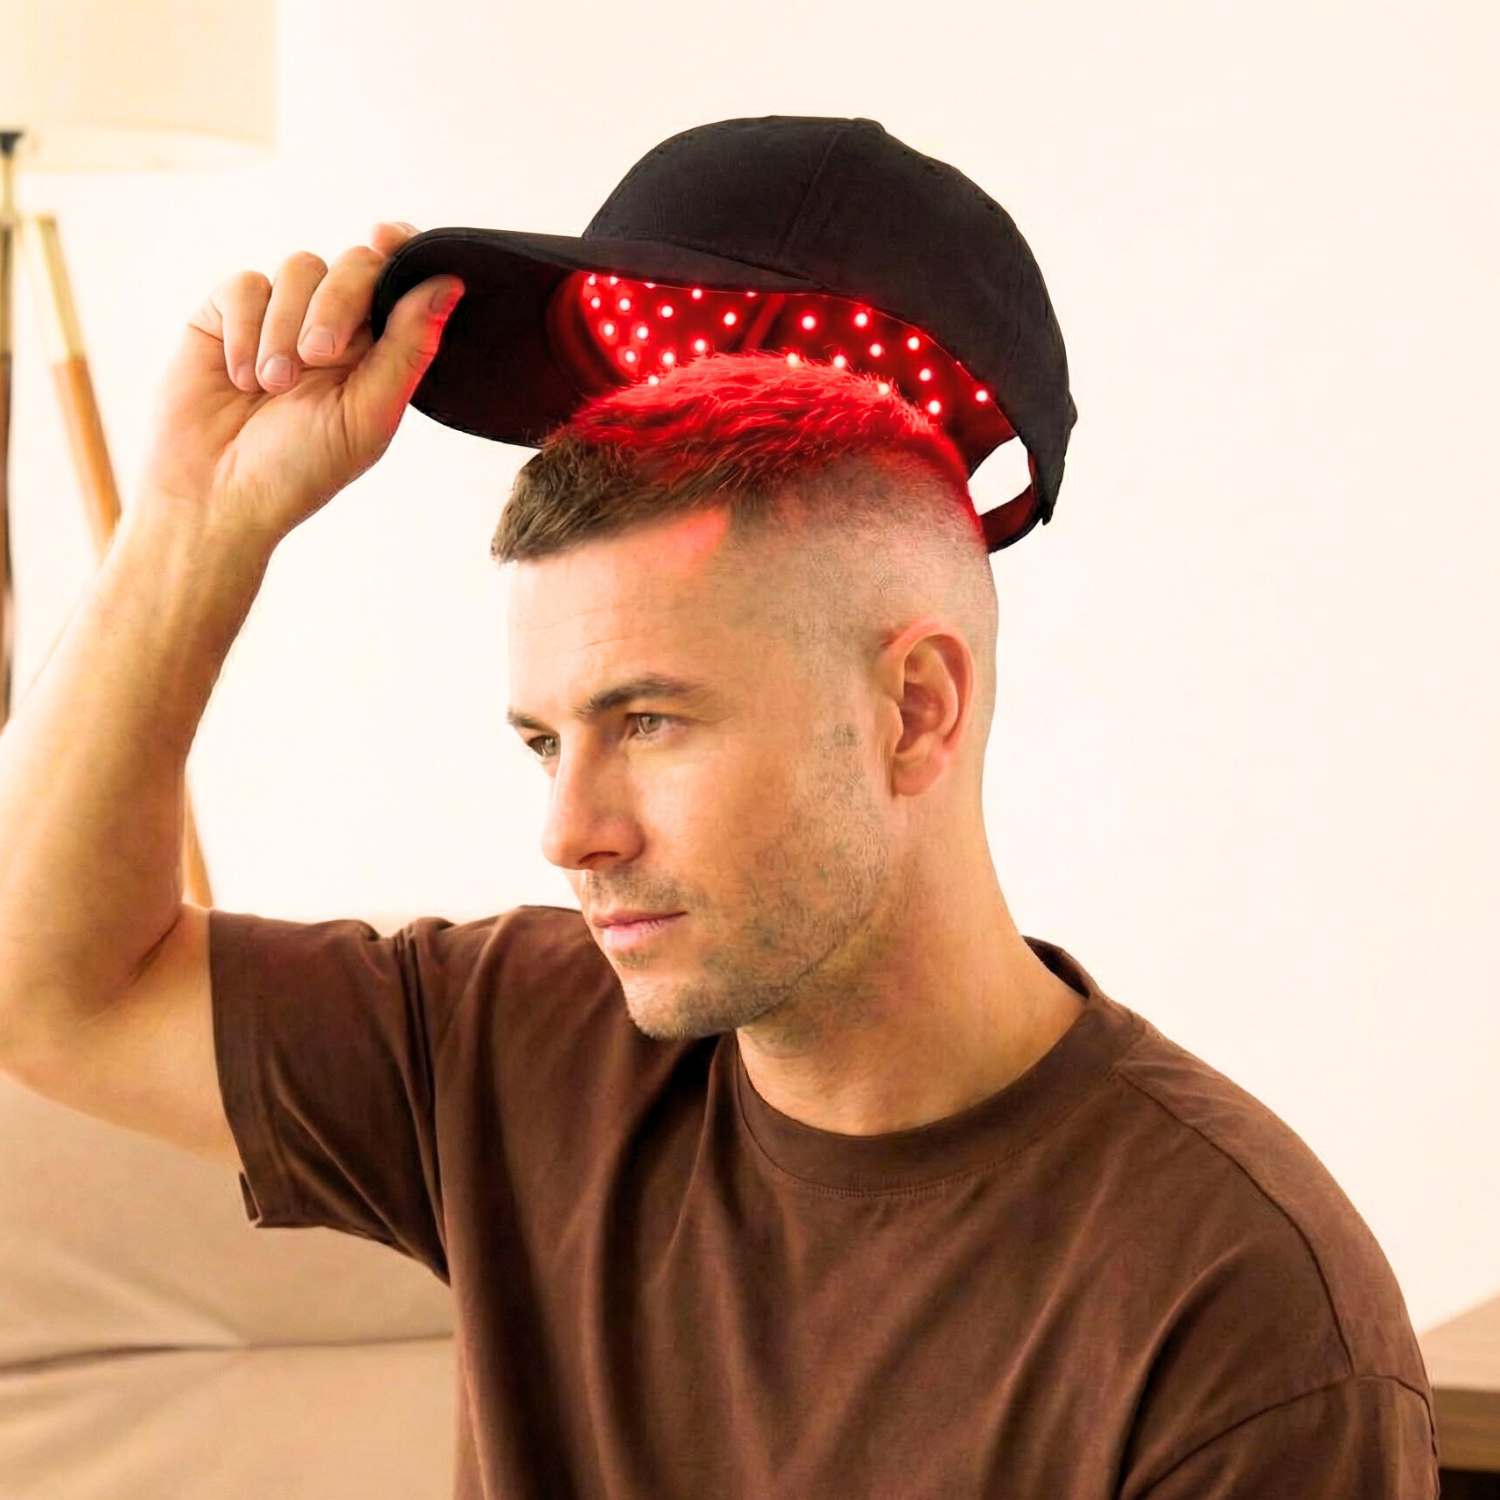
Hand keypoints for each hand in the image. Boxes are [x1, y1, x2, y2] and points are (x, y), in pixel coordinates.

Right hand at [134, 221, 462, 547]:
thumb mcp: (367, 415)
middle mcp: (333, 325)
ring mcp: (279, 315)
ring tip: (274, 386)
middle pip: (353, 265)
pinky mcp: (226, 314)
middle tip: (319, 357)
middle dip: (338, 303)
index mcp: (378, 351)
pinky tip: (243, 379)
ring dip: (287, 327)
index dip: (401, 250)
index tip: (388, 240)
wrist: (217, 494)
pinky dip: (247, 331)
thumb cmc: (300, 469)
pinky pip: (245, 286)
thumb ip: (408, 348)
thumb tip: (450, 284)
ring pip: (299, 268)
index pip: (399, 279)